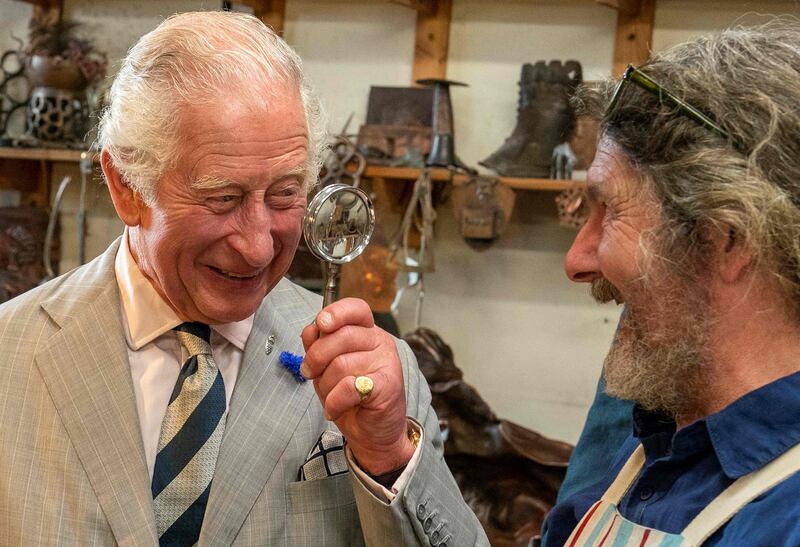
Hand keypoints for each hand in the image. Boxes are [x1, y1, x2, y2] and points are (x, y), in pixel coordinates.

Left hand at [300, 298, 415, 474]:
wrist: (374, 433)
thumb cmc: (350, 397)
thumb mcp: (328, 369)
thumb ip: (319, 346)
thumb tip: (310, 329)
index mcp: (367, 332)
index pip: (356, 309)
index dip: (337, 312)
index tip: (321, 323)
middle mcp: (380, 342)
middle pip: (341, 335)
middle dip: (316, 357)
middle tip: (310, 373)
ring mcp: (387, 362)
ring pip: (341, 364)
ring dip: (326, 385)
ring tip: (331, 396)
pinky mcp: (388, 385)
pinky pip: (349, 387)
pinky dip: (334, 401)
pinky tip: (335, 408)